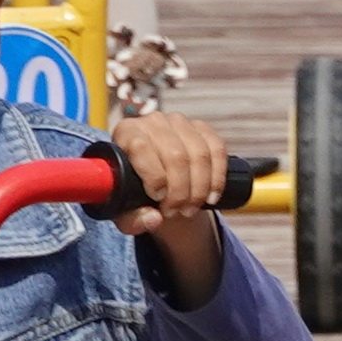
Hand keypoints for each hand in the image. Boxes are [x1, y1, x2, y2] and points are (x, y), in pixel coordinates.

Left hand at [105, 108, 230, 229]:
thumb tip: (154, 219)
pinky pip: (217, 150)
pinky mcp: (202, 128)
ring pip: (199, 154)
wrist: (151, 177)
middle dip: (180, 190)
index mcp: (126, 132)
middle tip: (176, 211)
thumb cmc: (131, 191)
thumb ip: (132, 219)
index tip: (157, 197)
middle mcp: (153, 121)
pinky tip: (211, 196)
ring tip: (190, 209)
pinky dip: (218, 177)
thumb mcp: (123, 209)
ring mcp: (180, 122)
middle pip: (175, 154)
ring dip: (199, 188)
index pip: (141, 146)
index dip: (153, 174)